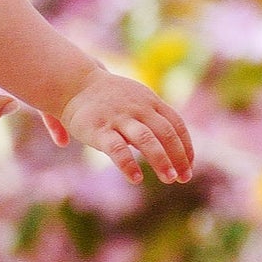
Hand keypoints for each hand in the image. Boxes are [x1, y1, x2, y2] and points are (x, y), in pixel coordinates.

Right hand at [55, 69, 193, 183]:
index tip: (189, 165)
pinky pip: (117, 149)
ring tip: (169, 179)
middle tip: (184, 178)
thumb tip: (165, 149)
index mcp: (150, 102)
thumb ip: (151, 121)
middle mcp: (138, 108)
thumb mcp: (135, 101)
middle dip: (178, 157)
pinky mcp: (99, 129)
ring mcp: (119, 118)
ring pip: (147, 140)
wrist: (72, 82)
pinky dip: (129, 164)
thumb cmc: (107, 98)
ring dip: (161, 161)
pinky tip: (136, 178)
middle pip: (167, 133)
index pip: (176, 124)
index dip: (186, 146)